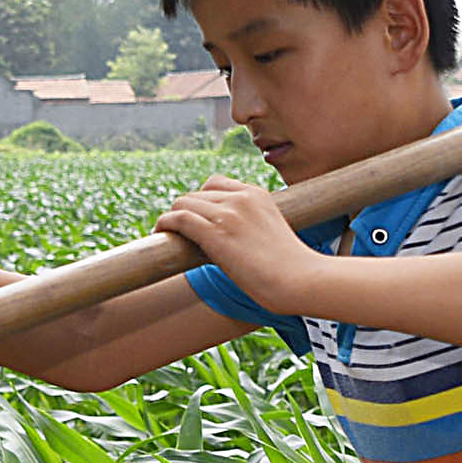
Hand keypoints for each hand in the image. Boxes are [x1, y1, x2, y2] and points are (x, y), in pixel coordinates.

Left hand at [155, 176, 323, 308]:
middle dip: (185, 211)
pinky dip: (165, 223)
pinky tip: (160, 233)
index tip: (196, 218)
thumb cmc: (291, 268)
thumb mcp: (271, 233)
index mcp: (257, 194)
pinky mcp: (216, 232)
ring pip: (183, 203)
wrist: (301, 279)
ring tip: (166, 233)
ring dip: (171, 218)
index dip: (201, 200)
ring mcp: (228, 213)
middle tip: (179, 232)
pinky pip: (178, 218)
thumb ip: (250, 227)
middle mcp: (241, 197)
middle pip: (196, 194)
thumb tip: (227, 242)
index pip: (216, 183)